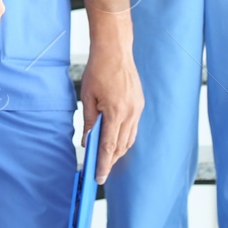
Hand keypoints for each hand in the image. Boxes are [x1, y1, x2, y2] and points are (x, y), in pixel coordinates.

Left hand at [78, 44, 142, 183]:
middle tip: (100, 171)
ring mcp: (137, 109)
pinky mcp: (139, 104)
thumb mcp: (88, 96)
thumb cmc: (99, 70)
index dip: (104, 164)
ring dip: (118, 150)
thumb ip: (89, 121)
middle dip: (111, 161)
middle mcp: (130, 113)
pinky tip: (115, 140)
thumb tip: (87, 140)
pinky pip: (133, 128)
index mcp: (116, 112)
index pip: (109, 146)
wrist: (115, 50)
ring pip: (129, 139)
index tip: (99, 177)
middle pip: (121, 146)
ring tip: (107, 159)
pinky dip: (124, 137)